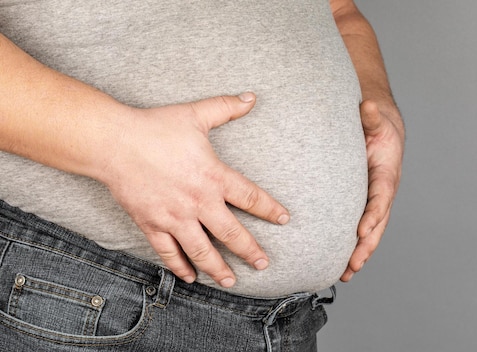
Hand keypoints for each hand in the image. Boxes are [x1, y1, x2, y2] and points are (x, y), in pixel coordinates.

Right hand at [101, 93, 289, 286]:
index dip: (270, 210)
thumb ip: (226, 107)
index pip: (250, 198)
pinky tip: (191, 277)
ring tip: (231, 281)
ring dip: (219, 268)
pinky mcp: (152, 225)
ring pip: (202, 251)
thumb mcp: (196, 114)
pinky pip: (169, 252)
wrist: (113, 143)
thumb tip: (251, 97)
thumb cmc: (155, 127)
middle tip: (263, 264)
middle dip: (250, 251)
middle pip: (231, 233)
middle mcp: (198, 202)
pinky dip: (180, 267)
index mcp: (213, 176)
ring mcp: (174, 217)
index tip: (284, 219)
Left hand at [341, 99, 403, 281]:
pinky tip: (342, 264)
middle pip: (377, 223)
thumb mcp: (375, 119)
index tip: (361, 231)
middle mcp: (383, 192)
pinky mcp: (365, 205)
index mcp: (387, 174)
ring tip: (346, 274)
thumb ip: (371, 116)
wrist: (383, 131)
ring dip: (360, 253)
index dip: (373, 215)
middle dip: (366, 245)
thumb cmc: (378, 127)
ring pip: (370, 232)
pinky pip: (361, 228)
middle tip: (352, 264)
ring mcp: (375, 201)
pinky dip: (354, 246)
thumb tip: (367, 104)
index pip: (381, 198)